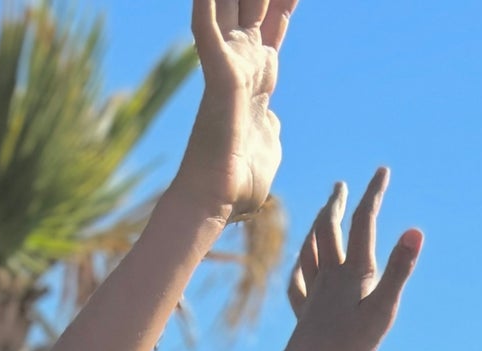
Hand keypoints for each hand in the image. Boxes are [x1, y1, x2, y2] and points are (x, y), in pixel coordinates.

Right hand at [177, 0, 293, 224]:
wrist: (217, 200)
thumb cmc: (240, 182)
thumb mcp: (269, 145)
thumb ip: (271, 126)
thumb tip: (273, 123)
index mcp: (258, 76)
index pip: (276, 22)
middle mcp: (243, 62)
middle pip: (259, 3)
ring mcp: (229, 65)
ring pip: (236, 4)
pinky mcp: (218, 74)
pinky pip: (206, 29)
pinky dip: (204, 5)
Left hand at [281, 169, 421, 350]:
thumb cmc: (349, 346)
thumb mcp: (383, 308)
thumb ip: (400, 269)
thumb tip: (415, 231)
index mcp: (354, 271)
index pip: (364, 221)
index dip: (373, 194)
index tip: (382, 171)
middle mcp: (330, 275)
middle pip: (328, 229)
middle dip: (336, 204)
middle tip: (340, 184)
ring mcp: (313, 293)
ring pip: (310, 250)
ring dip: (316, 227)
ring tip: (320, 214)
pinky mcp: (303, 313)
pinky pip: (297, 283)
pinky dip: (299, 267)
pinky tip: (300, 265)